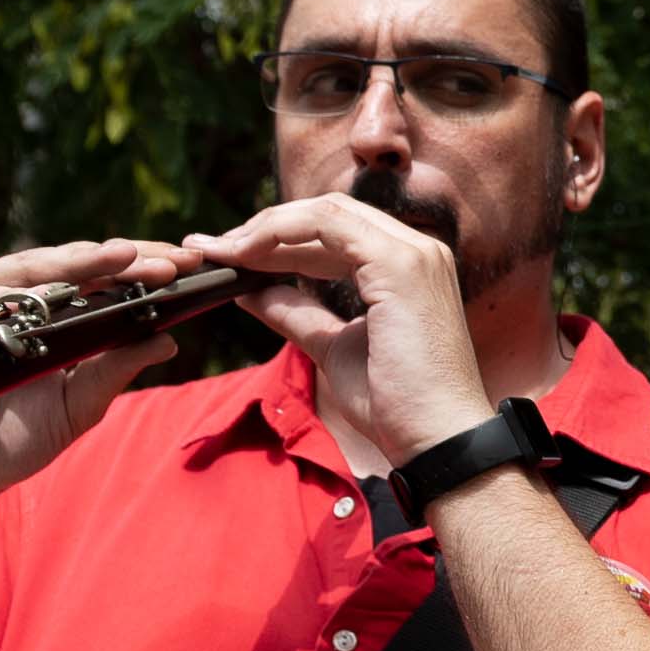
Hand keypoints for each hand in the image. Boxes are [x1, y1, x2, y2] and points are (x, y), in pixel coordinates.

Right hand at [0, 240, 190, 524]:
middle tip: (161, 259)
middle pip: (67, 263)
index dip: (141, 267)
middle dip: (118, 259)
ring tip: (114, 259)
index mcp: (50, 314)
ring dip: (68, 264)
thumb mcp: (75, 408)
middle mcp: (9, 298)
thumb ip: (113, 373)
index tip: (188, 264)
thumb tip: (168, 340)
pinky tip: (18, 300)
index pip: (100, 277)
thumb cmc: (12, 441)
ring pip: (18, 269)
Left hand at [185, 194, 492, 459]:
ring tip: (222, 252)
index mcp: (406, 267)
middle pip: (327, 213)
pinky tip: (246, 256)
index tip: (230, 256)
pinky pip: (329, 226)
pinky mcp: (400, 264)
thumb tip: (251, 292)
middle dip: (266, 227)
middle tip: (214, 250)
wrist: (435, 438)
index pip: (334, 231)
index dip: (279, 239)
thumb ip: (296, 314)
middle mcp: (416, 249)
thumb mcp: (333, 349)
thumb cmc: (395, 403)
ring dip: (267, 228)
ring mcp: (412, 252)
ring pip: (326, 212)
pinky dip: (281, 234)